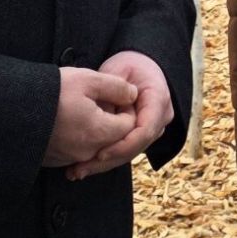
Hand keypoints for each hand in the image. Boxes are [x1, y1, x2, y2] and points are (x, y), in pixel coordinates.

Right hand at [43, 67, 138, 168]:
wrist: (9, 110)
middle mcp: (86, 152)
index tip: (114, 94)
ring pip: (94, 145)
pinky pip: (75, 150)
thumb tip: (132, 95)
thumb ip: (116, 87)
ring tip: (78, 106)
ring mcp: (68, 158)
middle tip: (96, 98)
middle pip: (112, 138)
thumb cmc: (51, 92)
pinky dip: (76, 136)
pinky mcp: (53, 160)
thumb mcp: (88, 79)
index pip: (129, 126)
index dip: (126, 108)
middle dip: (111, 119)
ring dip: (93, 128)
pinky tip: (65, 119)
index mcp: (99, 133)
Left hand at [64, 53, 174, 179]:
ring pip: (129, 153)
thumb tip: (104, 115)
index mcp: (158, 99)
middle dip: (108, 161)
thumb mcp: (117, 71)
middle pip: (136, 147)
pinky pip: (124, 150)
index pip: (144, 130)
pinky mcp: (140, 136)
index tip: (99, 154)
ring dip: (103, 164)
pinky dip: (104, 159)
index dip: (122, 146)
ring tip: (75, 172)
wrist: (140, 65)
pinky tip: (82, 166)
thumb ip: (111, 92)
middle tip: (80, 169)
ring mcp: (152, 128)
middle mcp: (161, 118)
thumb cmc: (129, 65)